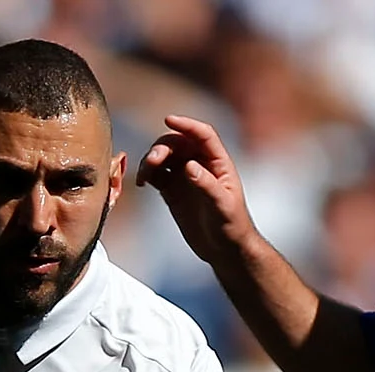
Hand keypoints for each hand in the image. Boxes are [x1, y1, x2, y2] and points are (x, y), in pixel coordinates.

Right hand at [138, 114, 254, 264]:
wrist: (224, 249)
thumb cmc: (231, 225)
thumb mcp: (222, 205)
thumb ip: (206, 184)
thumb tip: (189, 165)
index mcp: (218, 162)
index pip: (202, 135)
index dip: (186, 125)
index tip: (168, 120)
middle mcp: (200, 164)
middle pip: (177, 143)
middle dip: (162, 147)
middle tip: (152, 162)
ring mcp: (184, 177)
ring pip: (163, 157)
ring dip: (150, 160)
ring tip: (144, 176)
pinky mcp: (172, 190)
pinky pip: (156, 175)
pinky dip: (146, 174)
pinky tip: (142, 183)